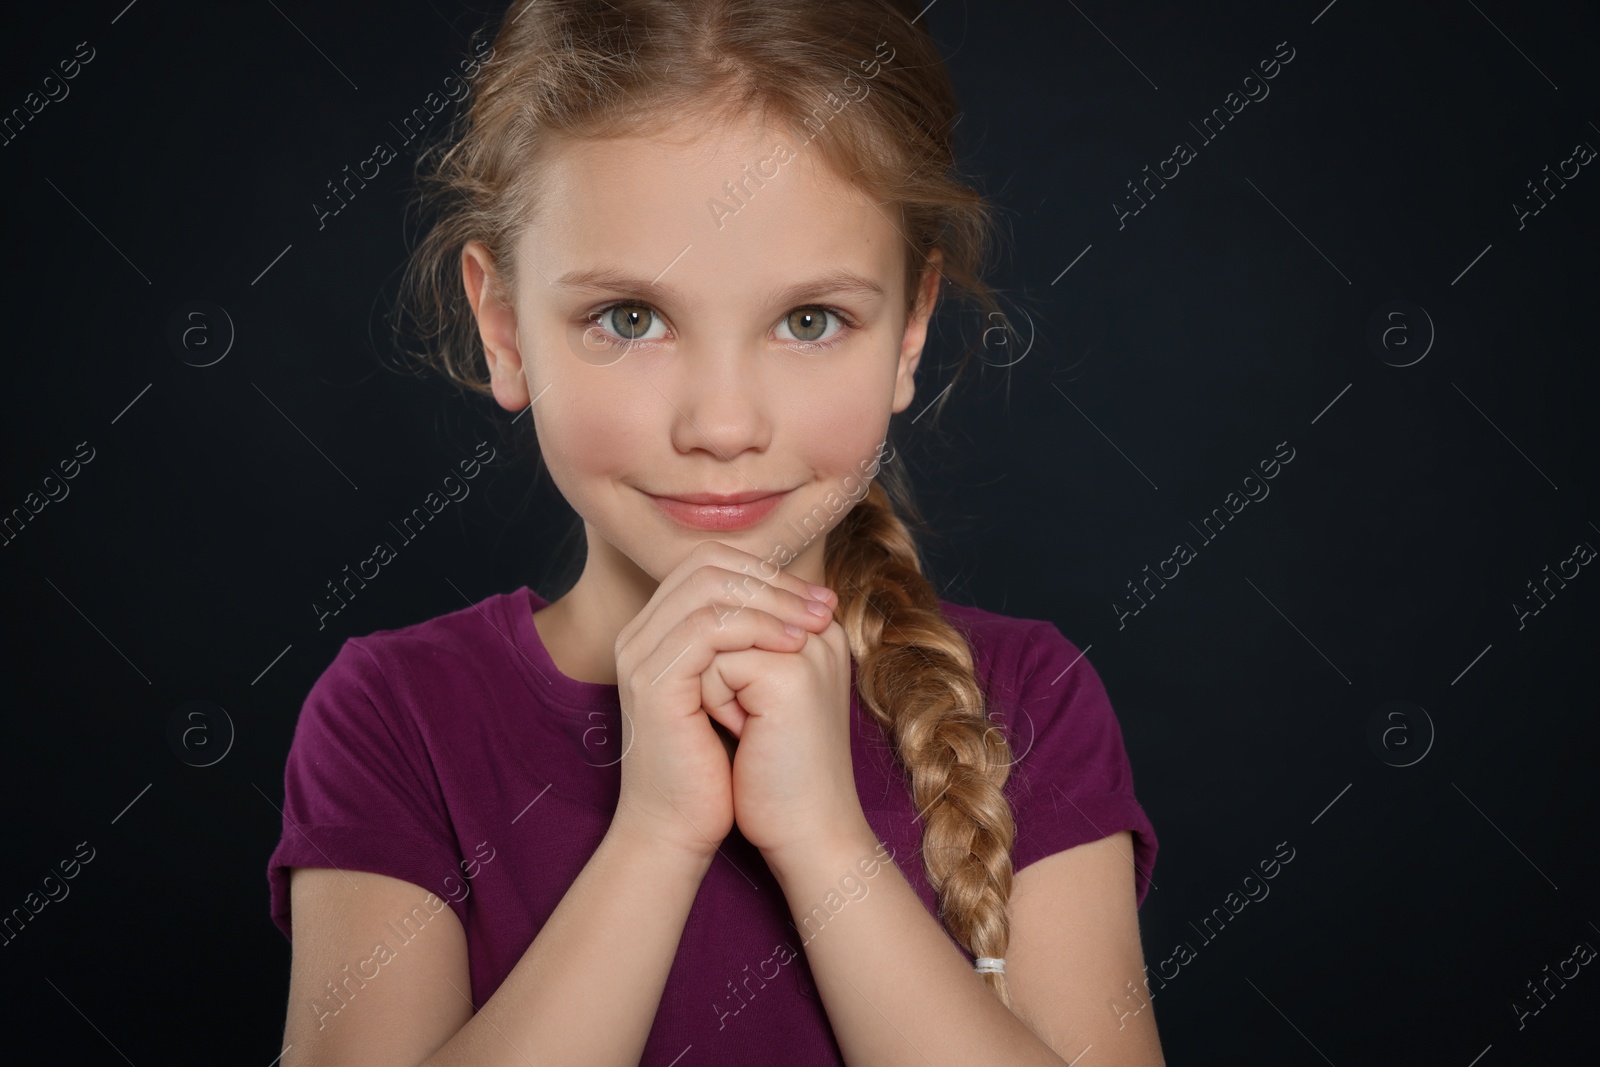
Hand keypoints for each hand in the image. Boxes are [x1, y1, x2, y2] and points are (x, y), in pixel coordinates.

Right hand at [609, 541, 837, 860]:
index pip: (711, 563)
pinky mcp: (653, 682)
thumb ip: (756, 643)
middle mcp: (640, 635)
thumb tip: (807, 600)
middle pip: (707, 562)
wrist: (681, 829)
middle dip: (773, 578)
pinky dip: (756, 628)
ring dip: (772, 600)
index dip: (769, 572)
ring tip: (815, 626)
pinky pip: (707, 627)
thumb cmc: (717, 768)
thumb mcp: (744, 691)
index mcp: (657, 632)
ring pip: (709, 586)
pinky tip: (792, 646)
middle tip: (823, 606)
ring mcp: (641, 656)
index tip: (820, 600)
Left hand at [700, 613, 869, 860]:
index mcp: (816, 627)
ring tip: (748, 724)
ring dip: (712, 683)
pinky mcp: (789, 674)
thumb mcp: (757, 691)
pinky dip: (716, 704)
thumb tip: (695, 606)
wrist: (803, 829)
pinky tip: (749, 736)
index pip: (735, 591)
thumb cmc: (775, 768)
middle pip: (721, 609)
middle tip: (747, 716)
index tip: (747, 702)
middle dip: (712, 663)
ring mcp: (808, 647)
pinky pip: (715, 665)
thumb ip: (742, 642)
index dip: (714, 649)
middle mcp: (819, 628)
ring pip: (714, 635)